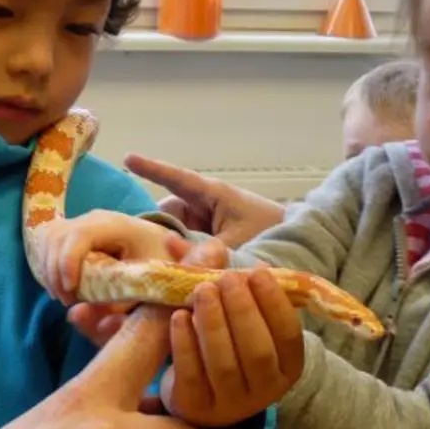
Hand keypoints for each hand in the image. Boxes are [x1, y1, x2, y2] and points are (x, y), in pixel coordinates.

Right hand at [38, 210, 189, 306]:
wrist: (156, 240)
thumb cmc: (155, 262)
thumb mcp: (146, 282)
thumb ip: (118, 302)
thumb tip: (79, 316)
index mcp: (115, 225)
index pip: (80, 235)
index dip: (68, 262)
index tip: (70, 289)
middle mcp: (95, 218)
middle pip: (58, 238)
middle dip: (55, 272)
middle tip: (66, 301)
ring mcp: (81, 220)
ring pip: (48, 240)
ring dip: (48, 270)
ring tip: (62, 295)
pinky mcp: (72, 228)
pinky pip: (47, 242)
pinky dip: (47, 264)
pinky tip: (57, 284)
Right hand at [124, 154, 285, 249]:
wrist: (301, 243)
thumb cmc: (272, 232)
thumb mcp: (236, 242)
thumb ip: (202, 249)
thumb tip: (166, 250)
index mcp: (212, 194)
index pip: (175, 178)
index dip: (151, 169)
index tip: (128, 159)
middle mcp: (206, 205)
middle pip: (168, 212)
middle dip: (152, 228)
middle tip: (132, 248)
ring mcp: (208, 221)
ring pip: (175, 230)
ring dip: (166, 245)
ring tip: (149, 263)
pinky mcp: (212, 238)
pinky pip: (187, 243)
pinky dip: (179, 254)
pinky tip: (169, 269)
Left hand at [164, 267, 305, 427]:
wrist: (198, 395)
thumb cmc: (223, 343)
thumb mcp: (230, 313)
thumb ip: (211, 275)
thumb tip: (174, 237)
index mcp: (286, 365)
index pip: (288, 334)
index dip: (274, 302)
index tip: (256, 271)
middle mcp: (265, 390)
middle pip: (258, 351)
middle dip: (242, 310)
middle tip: (225, 279)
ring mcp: (231, 404)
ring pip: (225, 365)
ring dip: (214, 324)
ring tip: (202, 291)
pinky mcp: (197, 408)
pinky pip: (193, 376)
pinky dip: (185, 344)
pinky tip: (178, 317)